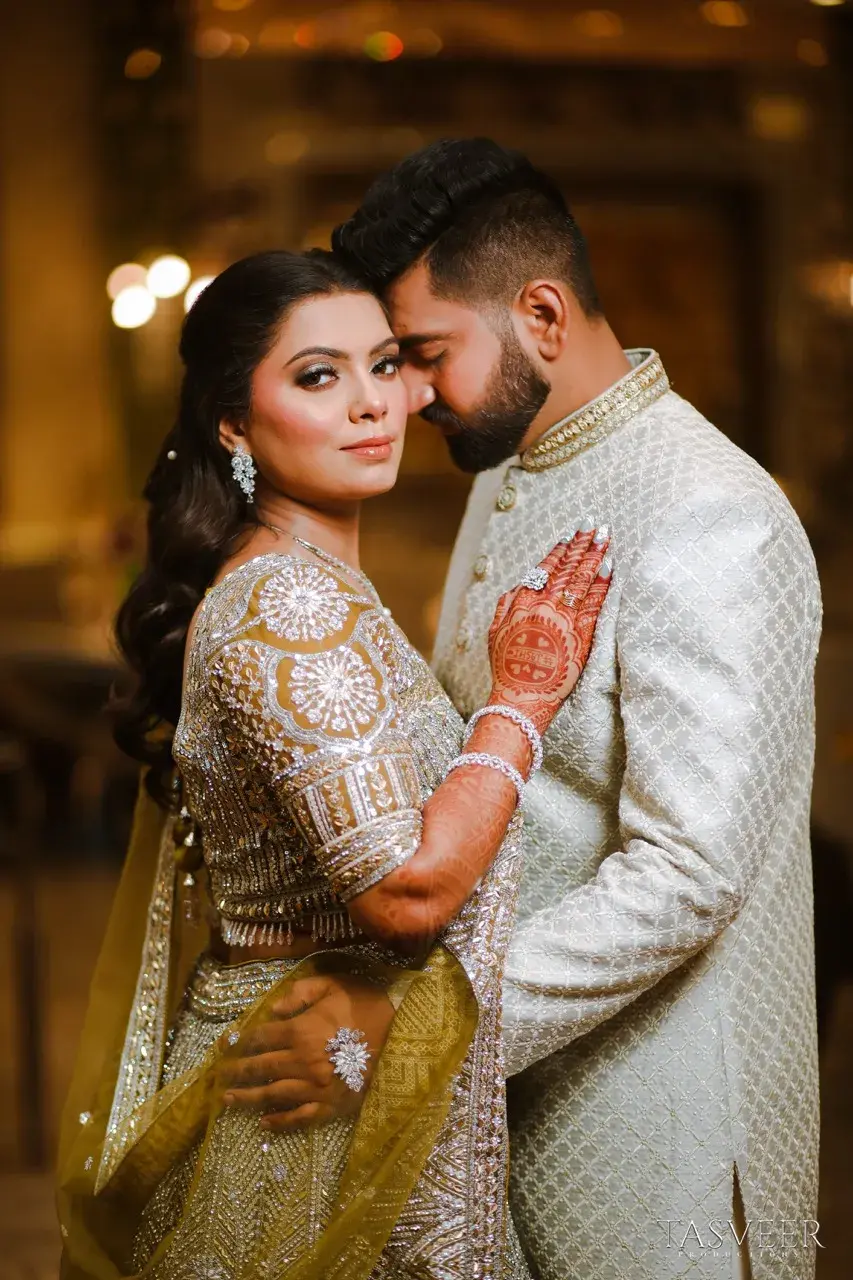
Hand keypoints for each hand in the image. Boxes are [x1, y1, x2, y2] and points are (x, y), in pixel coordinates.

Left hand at [218, 973, 396, 1131]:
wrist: (403, 1035)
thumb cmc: (367, 1005)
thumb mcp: (334, 985)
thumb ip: (300, 993)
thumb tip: (272, 1010)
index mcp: (301, 1031)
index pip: (260, 1038)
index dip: (238, 1042)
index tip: (222, 1047)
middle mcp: (302, 1061)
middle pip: (260, 1068)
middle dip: (236, 1072)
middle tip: (217, 1077)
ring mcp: (316, 1087)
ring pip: (272, 1095)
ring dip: (247, 1098)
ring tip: (227, 1100)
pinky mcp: (331, 1106)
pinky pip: (299, 1118)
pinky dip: (279, 1122)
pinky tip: (263, 1123)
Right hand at [488, 527, 610, 734]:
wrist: (520, 698)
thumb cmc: (507, 669)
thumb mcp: (496, 633)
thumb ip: (506, 605)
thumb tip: (519, 587)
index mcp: (522, 603)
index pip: (544, 569)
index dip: (558, 551)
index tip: (569, 536)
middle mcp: (543, 606)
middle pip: (567, 569)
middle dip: (581, 544)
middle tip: (594, 525)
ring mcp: (563, 619)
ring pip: (582, 581)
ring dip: (594, 556)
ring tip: (605, 537)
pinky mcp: (580, 636)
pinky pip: (594, 604)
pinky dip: (602, 584)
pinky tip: (610, 568)